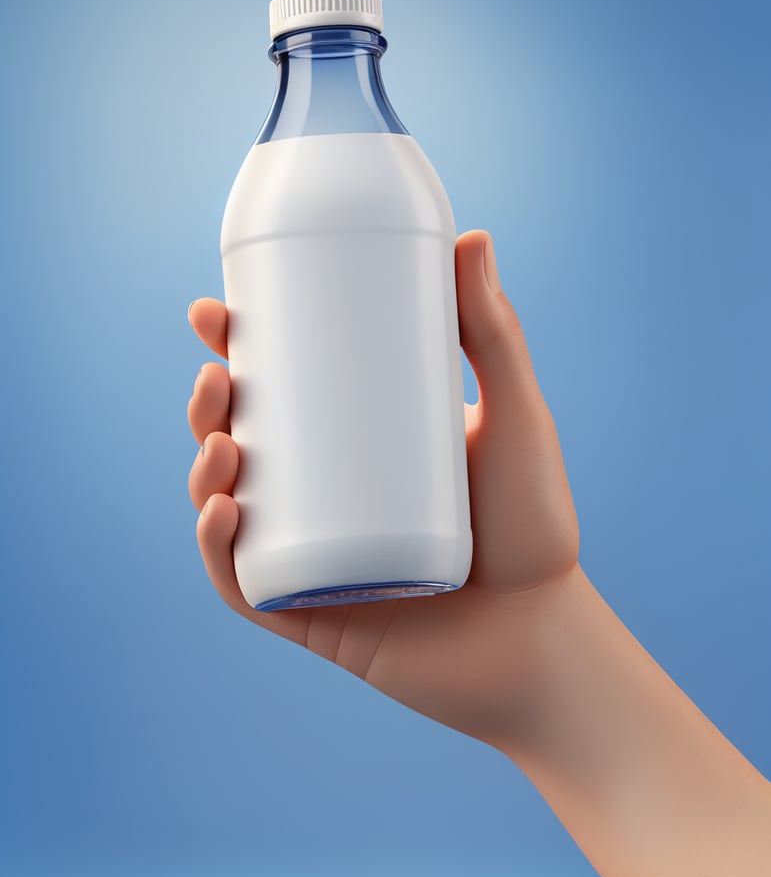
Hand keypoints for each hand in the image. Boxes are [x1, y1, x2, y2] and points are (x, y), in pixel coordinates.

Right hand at [187, 230, 579, 747]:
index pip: (284, 391)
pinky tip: (226, 511)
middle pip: (244, 444)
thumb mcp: (515, 418)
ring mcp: (315, 554)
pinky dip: (220, 550)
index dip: (236, 352)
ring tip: (226, 444)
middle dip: (210, 408)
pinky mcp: (311, 611)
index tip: (213, 312)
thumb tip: (471, 237)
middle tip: (218, 378)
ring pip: (232, 507)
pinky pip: (245, 582)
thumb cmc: (534, 528)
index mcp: (363, 448)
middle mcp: (329, 498)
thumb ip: (496, 334)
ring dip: (205, 468)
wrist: (543, 638)